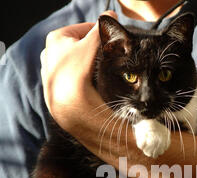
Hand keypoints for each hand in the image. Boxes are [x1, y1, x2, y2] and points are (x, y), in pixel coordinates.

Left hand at [40, 11, 116, 133]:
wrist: (69, 106)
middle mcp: (48, 53)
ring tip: (99, 73)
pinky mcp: (54, 88)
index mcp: (55, 38)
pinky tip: (89, 85)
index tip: (111, 42)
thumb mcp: (92, 45)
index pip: (84, 29)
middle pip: (79, 46)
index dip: (100, 35)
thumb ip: (101, 29)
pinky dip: (81, 79)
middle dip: (93, 51)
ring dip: (88, 65)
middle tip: (107, 58)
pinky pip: (72, 78)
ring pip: (76, 63)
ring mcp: (50, 72)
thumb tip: (111, 15)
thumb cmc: (78, 72)